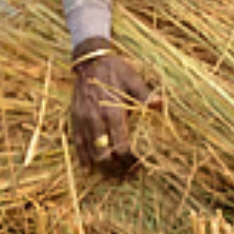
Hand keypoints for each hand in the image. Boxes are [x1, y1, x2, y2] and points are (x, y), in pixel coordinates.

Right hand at [70, 39, 160, 174]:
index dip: (130, 160)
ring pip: (90, 153)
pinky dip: (82, 159)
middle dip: (116, 167)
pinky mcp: (74, 119)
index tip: (139, 165)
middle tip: (127, 172)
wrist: (89, 60)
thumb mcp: (132, 78)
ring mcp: (83, 121)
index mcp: (112, 111)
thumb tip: (160, 105)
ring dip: (102, 166)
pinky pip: (76, 144)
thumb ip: (144, 95)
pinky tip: (88, 169)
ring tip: (113, 172)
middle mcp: (96, 119)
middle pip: (104, 155)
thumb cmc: (114, 69)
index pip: (121, 146)